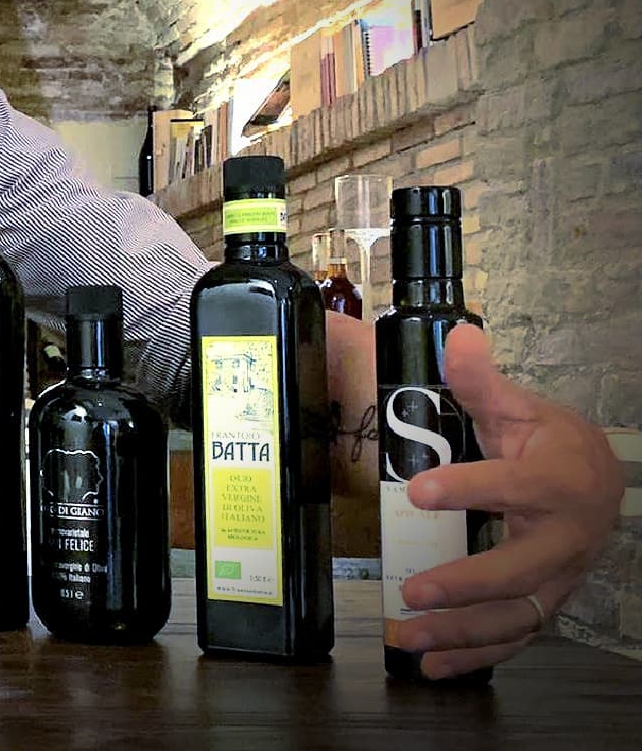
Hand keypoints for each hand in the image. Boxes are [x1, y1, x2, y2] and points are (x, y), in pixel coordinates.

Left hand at [394, 323, 624, 677]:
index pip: (514, 486)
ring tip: (409, 637)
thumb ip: (482, 382)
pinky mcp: (544, 601)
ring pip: (516, 615)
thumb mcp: (518, 409)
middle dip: (466, 585)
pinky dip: (476, 656)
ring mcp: (557, 577)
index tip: (417, 491)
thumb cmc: (548, 444)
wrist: (596, 480)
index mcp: (557, 481)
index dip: (469, 489)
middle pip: (520, 569)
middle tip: (413, 591)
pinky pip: (514, 637)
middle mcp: (564, 538)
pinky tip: (432, 666)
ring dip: (462, 633)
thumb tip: (461, 338)